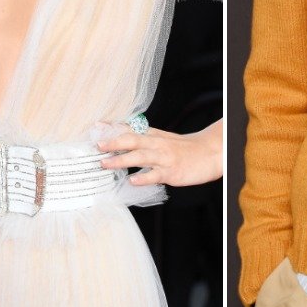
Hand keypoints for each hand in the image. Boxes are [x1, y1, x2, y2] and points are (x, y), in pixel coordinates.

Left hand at [98, 123, 221, 186]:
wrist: (210, 153)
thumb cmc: (184, 148)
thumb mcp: (163, 139)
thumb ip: (144, 138)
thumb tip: (122, 138)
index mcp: (154, 135)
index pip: (130, 129)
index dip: (112, 128)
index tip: (96, 127)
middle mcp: (156, 144)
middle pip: (132, 140)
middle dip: (113, 142)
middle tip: (97, 145)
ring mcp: (164, 158)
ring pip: (140, 156)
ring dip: (121, 160)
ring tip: (105, 163)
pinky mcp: (172, 172)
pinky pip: (155, 175)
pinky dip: (143, 177)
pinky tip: (132, 180)